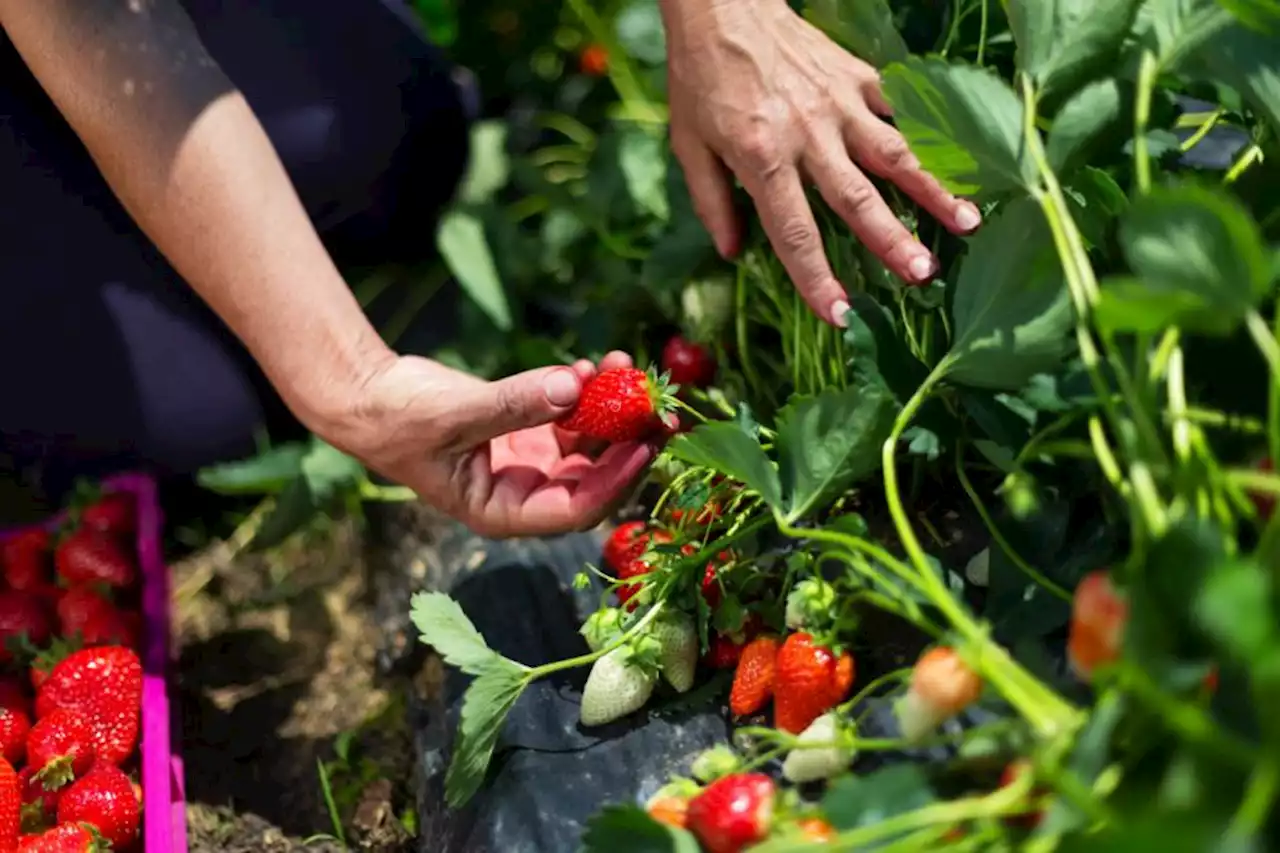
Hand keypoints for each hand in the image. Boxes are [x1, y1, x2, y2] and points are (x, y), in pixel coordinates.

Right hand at [315, 351, 658, 538]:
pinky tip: (596, 364)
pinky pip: (572, 418)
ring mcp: (529, 463)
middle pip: (595, 479)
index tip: (646, 444)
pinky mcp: (528, 433)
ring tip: (627, 368)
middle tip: (662, 408)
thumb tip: (577, 386)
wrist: (369, 396)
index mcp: (504, 512)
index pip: (577, 509)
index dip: (617, 480)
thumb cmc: (399, 419)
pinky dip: (588, 393)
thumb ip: (516, 402)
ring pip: (589, 445)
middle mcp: (525, 494)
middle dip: (629, 444)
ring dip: (612, 410)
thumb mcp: (457, 412)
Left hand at [661, 0, 982, 325]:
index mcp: (761, 157)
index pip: (794, 232)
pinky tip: (962, 161)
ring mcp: (838, 103)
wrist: (723, 7)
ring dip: (933, 189)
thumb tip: (732, 252)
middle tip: (923, 274)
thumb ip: (711, 201)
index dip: (817, 278)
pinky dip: (929, 135)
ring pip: (894, 152)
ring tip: (969, 222)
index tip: (841, 314)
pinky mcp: (856, 76)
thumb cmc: (701, 79)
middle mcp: (807, 134)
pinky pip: (898, 108)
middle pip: (856, 198)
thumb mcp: (689, 144)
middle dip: (891, 240)